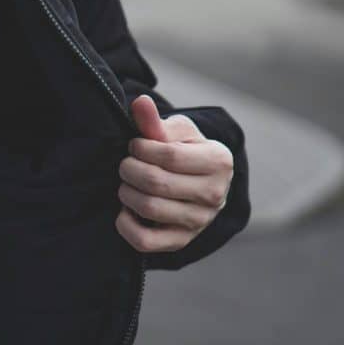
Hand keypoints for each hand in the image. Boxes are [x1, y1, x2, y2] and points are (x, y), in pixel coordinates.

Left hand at [115, 95, 233, 253]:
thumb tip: (140, 103)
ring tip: (127, 184)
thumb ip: (155, 121)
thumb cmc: (184, 153)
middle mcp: (215, 195)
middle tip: (126, 165)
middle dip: (129, 170)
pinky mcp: (180, 242)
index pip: (169, 156)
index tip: (135, 146)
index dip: (141, 149)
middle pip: (156, 183)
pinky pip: (143, 241)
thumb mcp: (175, 132)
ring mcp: (198, 222)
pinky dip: (125, 224)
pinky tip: (126, 209)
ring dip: (126, 193)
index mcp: (219, 162)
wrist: (196, 184)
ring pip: (148, 208)